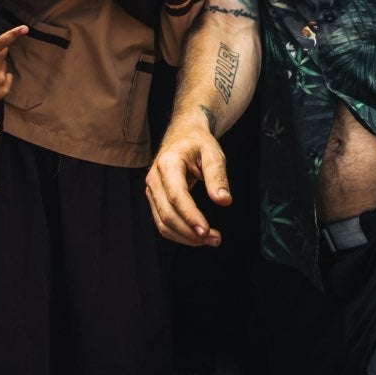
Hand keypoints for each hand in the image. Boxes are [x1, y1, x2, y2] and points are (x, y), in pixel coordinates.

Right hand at [145, 121, 229, 245]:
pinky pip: (163, 222)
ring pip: (162, 223)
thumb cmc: (198, 142)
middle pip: (167, 214)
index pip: (177, 196)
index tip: (206, 231)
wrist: (183, 134)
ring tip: (211, 240)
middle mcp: (154, 178)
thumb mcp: (213, 153)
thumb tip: (224, 201)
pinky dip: (179, 233)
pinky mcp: (155, 199)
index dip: (190, 216)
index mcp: (168, 164)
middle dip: (190, 232)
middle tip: (215, 239)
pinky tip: (198, 236)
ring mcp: (152, 190)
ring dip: (185, 237)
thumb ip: (218, 177)